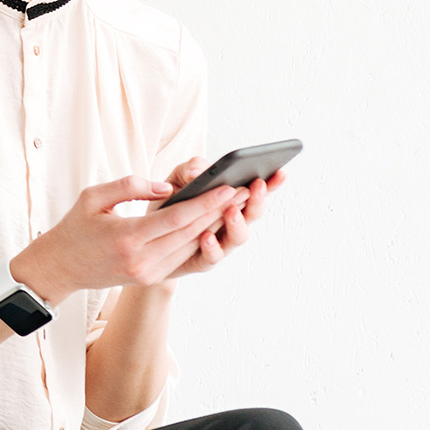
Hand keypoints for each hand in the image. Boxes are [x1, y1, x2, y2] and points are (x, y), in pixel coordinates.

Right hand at [10, 170, 249, 302]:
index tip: (229, 188)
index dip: (206, 203)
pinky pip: (182, 256)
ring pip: (191, 246)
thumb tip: (167, 188)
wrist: (60, 268)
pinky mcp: (150, 278)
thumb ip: (130, 186)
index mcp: (127, 238)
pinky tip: (214, 222)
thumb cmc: (75, 228)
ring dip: (216, 226)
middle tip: (245, 191)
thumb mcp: (93, 197)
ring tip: (237, 204)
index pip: (177, 219)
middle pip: (191, 234)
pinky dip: (200, 238)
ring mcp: (147, 273)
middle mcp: (141, 260)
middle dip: (220, 212)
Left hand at [160, 156, 288, 281]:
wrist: (150, 236)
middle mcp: (231, 223)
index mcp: (231, 201)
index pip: (257, 191)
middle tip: (256, 186)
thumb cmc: (170, 203)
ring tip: (231, 210)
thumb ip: (190, 169)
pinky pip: (212, 257)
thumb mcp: (178, 179)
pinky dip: (212, 247)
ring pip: (238, 237)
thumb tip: (198, 172)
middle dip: (257, 200)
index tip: (279, 171)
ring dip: (237, 223)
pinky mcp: (202, 260)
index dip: (271, 183)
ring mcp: (221, 243)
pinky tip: (206, 236)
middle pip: (253, 214)